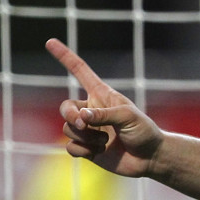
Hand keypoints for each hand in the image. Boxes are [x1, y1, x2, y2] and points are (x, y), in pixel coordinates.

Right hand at [46, 38, 163, 177]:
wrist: (149, 158)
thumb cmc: (143, 131)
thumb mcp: (128, 117)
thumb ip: (103, 114)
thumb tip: (81, 116)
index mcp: (102, 95)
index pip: (80, 72)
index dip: (65, 57)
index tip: (50, 41)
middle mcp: (92, 110)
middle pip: (66, 108)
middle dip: (71, 116)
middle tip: (84, 123)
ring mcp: (88, 130)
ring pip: (68, 129)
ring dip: (85, 136)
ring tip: (105, 141)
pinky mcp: (86, 148)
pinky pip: (70, 147)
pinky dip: (82, 150)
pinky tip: (98, 152)